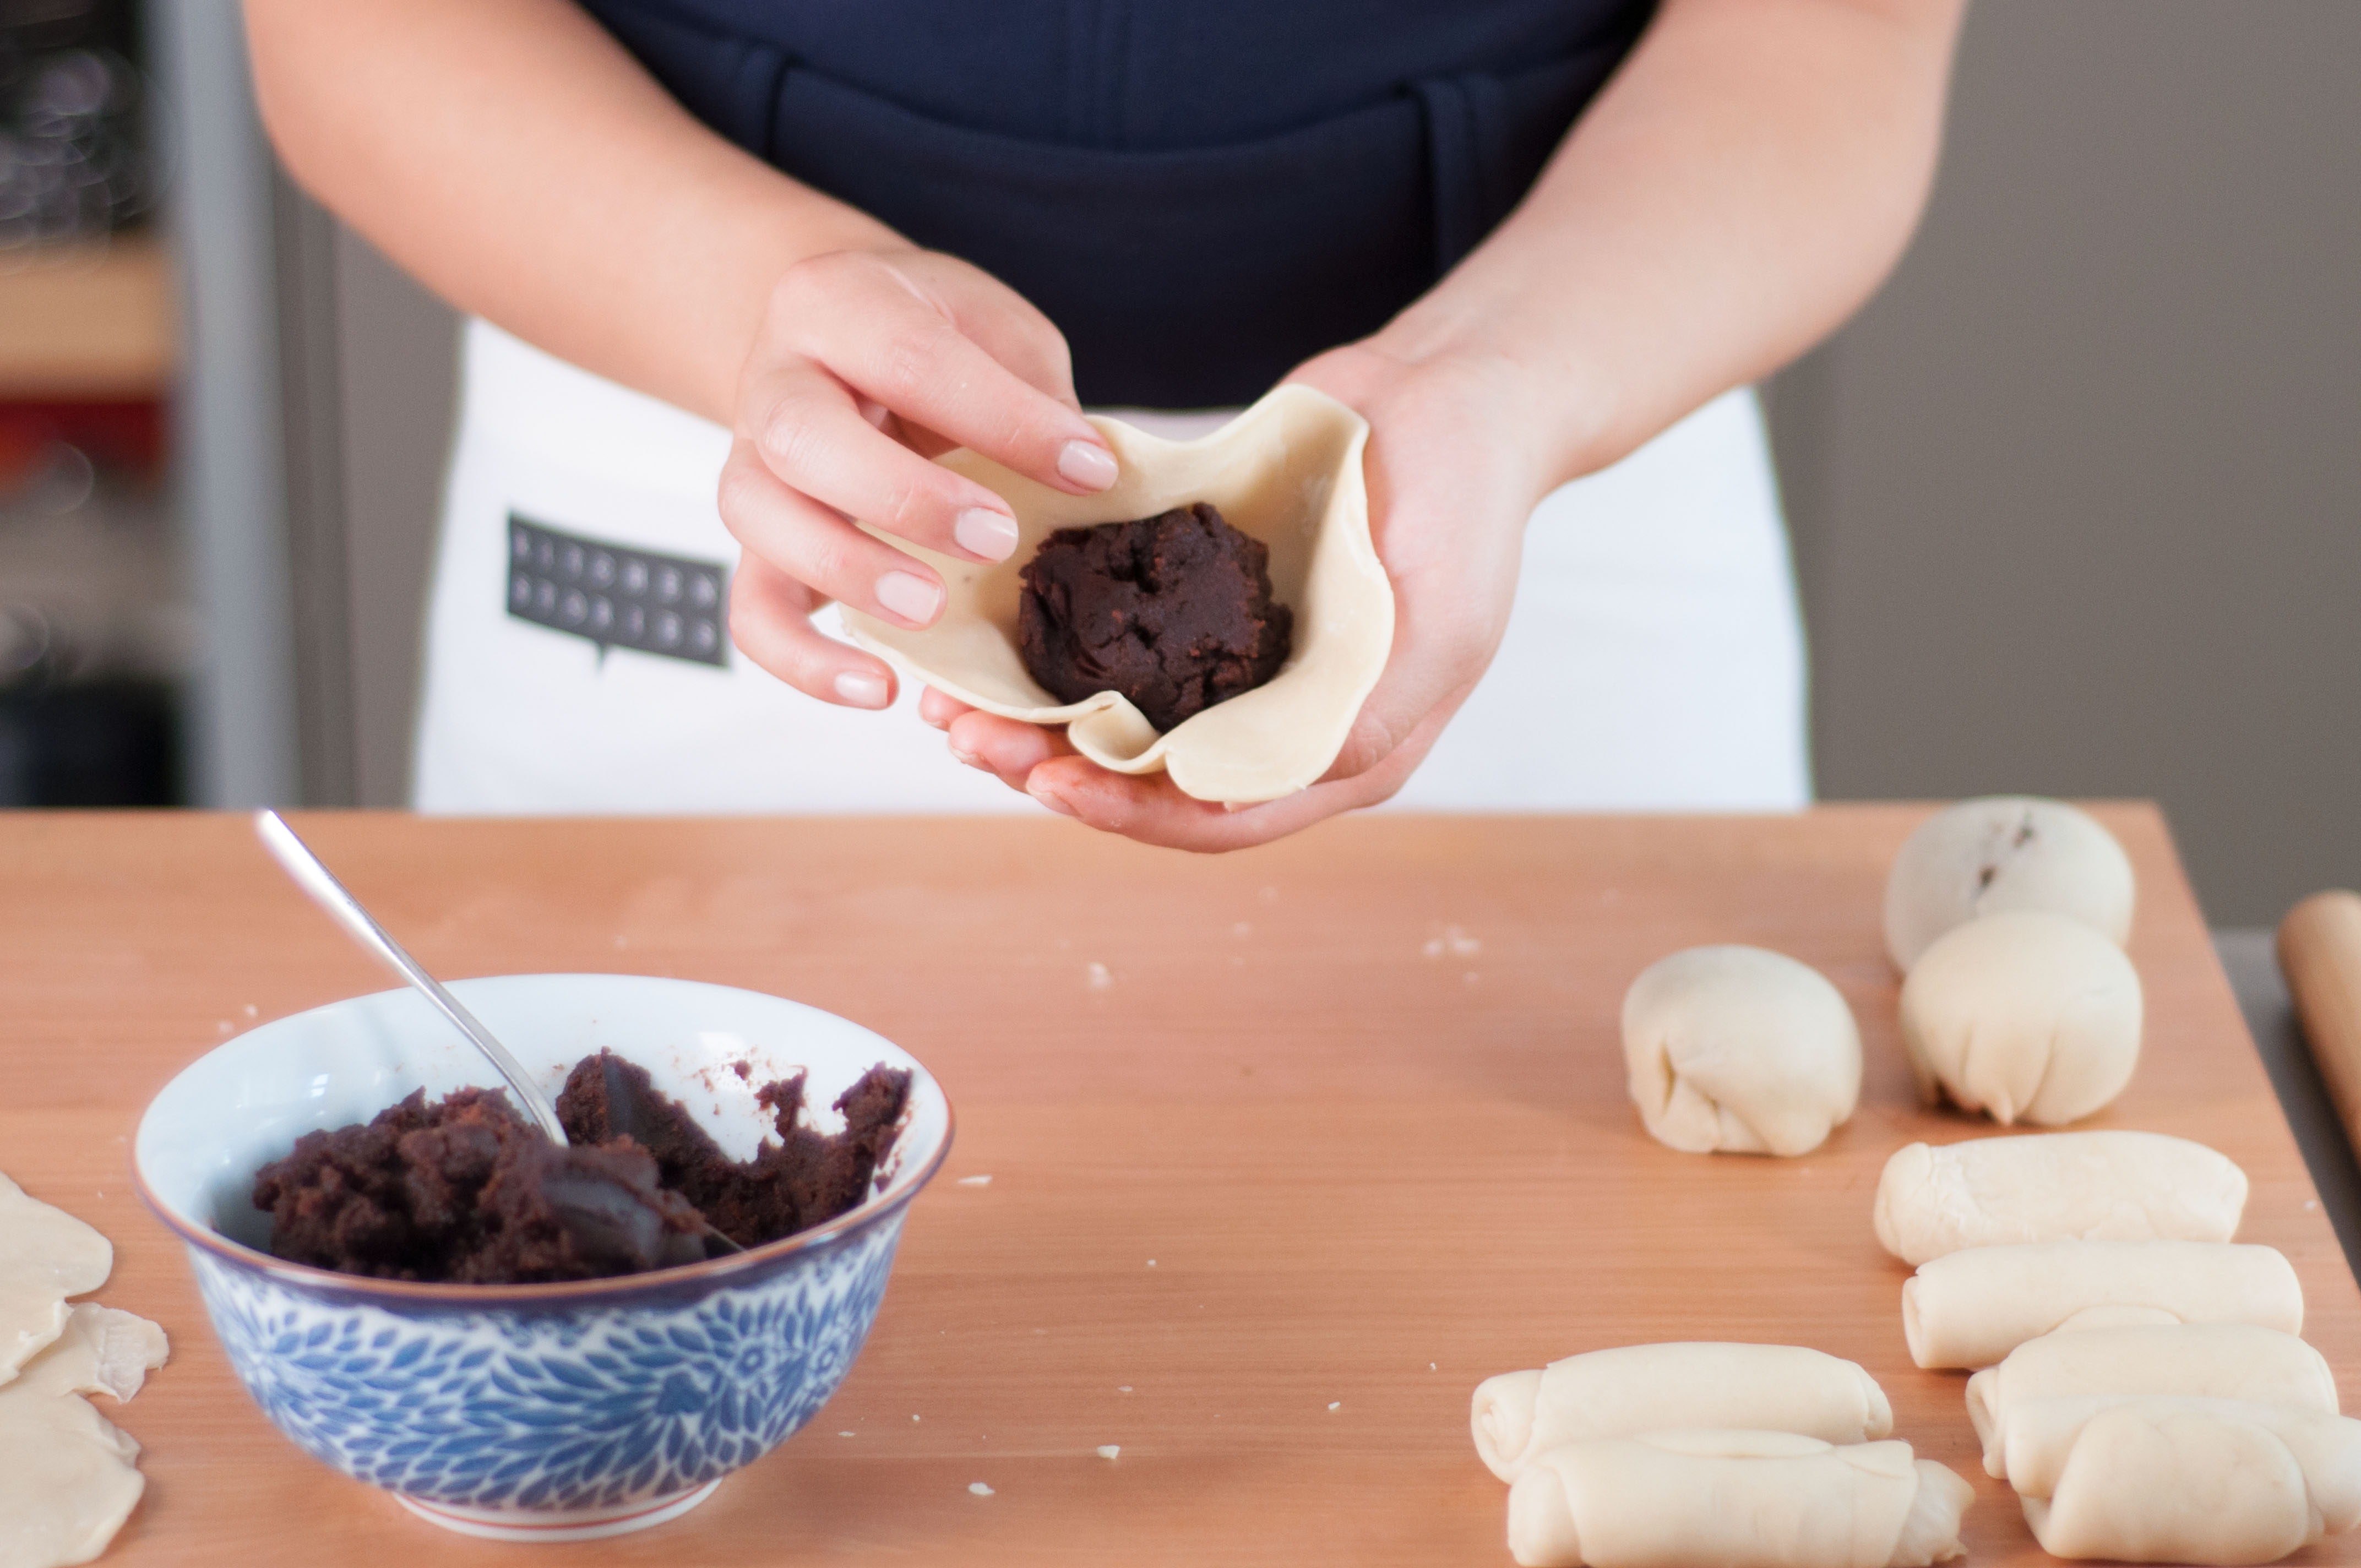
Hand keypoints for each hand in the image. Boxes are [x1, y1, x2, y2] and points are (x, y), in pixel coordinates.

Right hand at [720, 247, 1118, 708]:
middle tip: (994, 537)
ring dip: (849, 573)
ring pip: (762, 520)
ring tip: (931, 611)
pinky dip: (805, 659)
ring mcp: (752, 464)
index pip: (910, 357)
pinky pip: (752, 610)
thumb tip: (1091, 479)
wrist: (839, 336)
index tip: (1086, 468)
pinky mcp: (756, 544)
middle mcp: (777, 380)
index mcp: (839, 303)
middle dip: (904, 497)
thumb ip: (1034, 394)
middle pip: (803, 438)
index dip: (1002, 419)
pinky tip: (877, 687)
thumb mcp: (994, 330)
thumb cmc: (928, 333)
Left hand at [925, 342, 1552, 850]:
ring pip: (1115, 717)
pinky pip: (1116, 639)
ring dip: (1035, 717)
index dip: (1130, 814)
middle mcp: (1271, 720)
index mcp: (1334, 748)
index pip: (1216, 818)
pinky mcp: (1198, 601)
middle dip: (1053, 767)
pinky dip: (1053, 642)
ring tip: (954, 698)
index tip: (1053, 782)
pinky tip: (991, 628)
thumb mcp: (1443, 623)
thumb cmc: (1466, 509)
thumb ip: (1362, 714)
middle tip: (970, 737)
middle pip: (1146, 780)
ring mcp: (1231, 662)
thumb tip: (1256, 788)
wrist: (1447, 397)